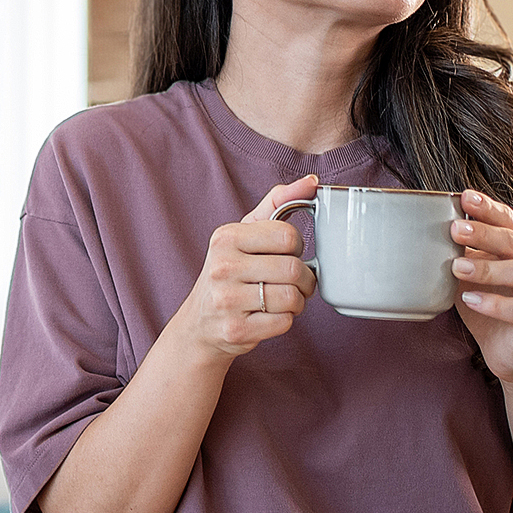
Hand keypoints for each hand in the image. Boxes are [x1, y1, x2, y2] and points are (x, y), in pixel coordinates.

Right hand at [176, 175, 319, 359]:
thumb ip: (278, 203)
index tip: (285, 254)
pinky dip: (286, 320)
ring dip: (297, 301)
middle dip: (304, 279)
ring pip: (292, 298)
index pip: (287, 236)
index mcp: (226, 237)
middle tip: (294, 281)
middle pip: (293, 269)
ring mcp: (227, 301)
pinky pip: (284, 322)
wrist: (201, 324)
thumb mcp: (245, 232)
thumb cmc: (230, 272)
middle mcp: (222, 267)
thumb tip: (312, 182)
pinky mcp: (236, 330)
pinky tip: (271, 315)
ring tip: (283, 299)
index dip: (295, 247)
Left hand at [451, 190, 512, 382]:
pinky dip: (494, 304)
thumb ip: (460, 254)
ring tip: (457, 267)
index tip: (465, 197)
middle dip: (484, 234)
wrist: (508, 351)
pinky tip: (470, 299)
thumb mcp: (470, 276)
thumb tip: (426, 231)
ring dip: (487, 268)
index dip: (489, 209)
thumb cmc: (488, 305)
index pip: (509, 222)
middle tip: (455, 230)